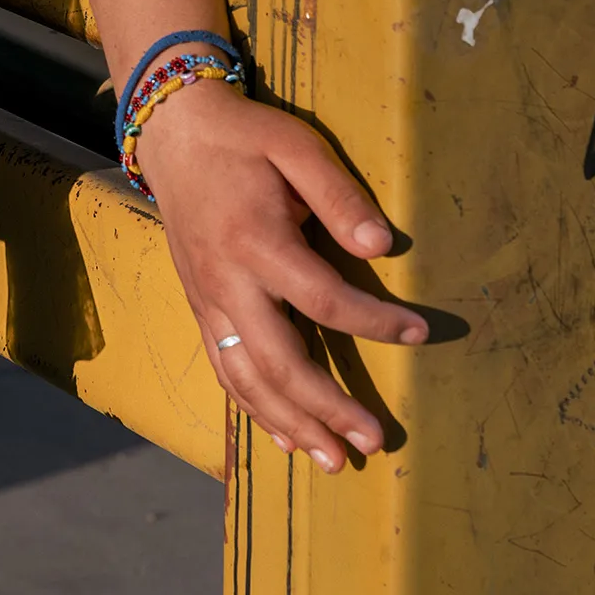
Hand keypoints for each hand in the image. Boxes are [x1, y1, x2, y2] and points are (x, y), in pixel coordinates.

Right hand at [133, 78, 427, 471]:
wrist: (174, 134)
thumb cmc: (245, 138)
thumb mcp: (297, 147)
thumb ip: (340, 197)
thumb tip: (382, 246)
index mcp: (257, 243)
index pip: (325, 300)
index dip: (375, 323)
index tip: (420, 334)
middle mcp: (228, 285)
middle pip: (281, 363)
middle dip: (329, 408)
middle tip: (374, 440)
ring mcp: (208, 304)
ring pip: (249, 381)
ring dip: (293, 425)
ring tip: (334, 459)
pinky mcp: (200, 311)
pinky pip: (225, 372)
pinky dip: (256, 410)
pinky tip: (284, 437)